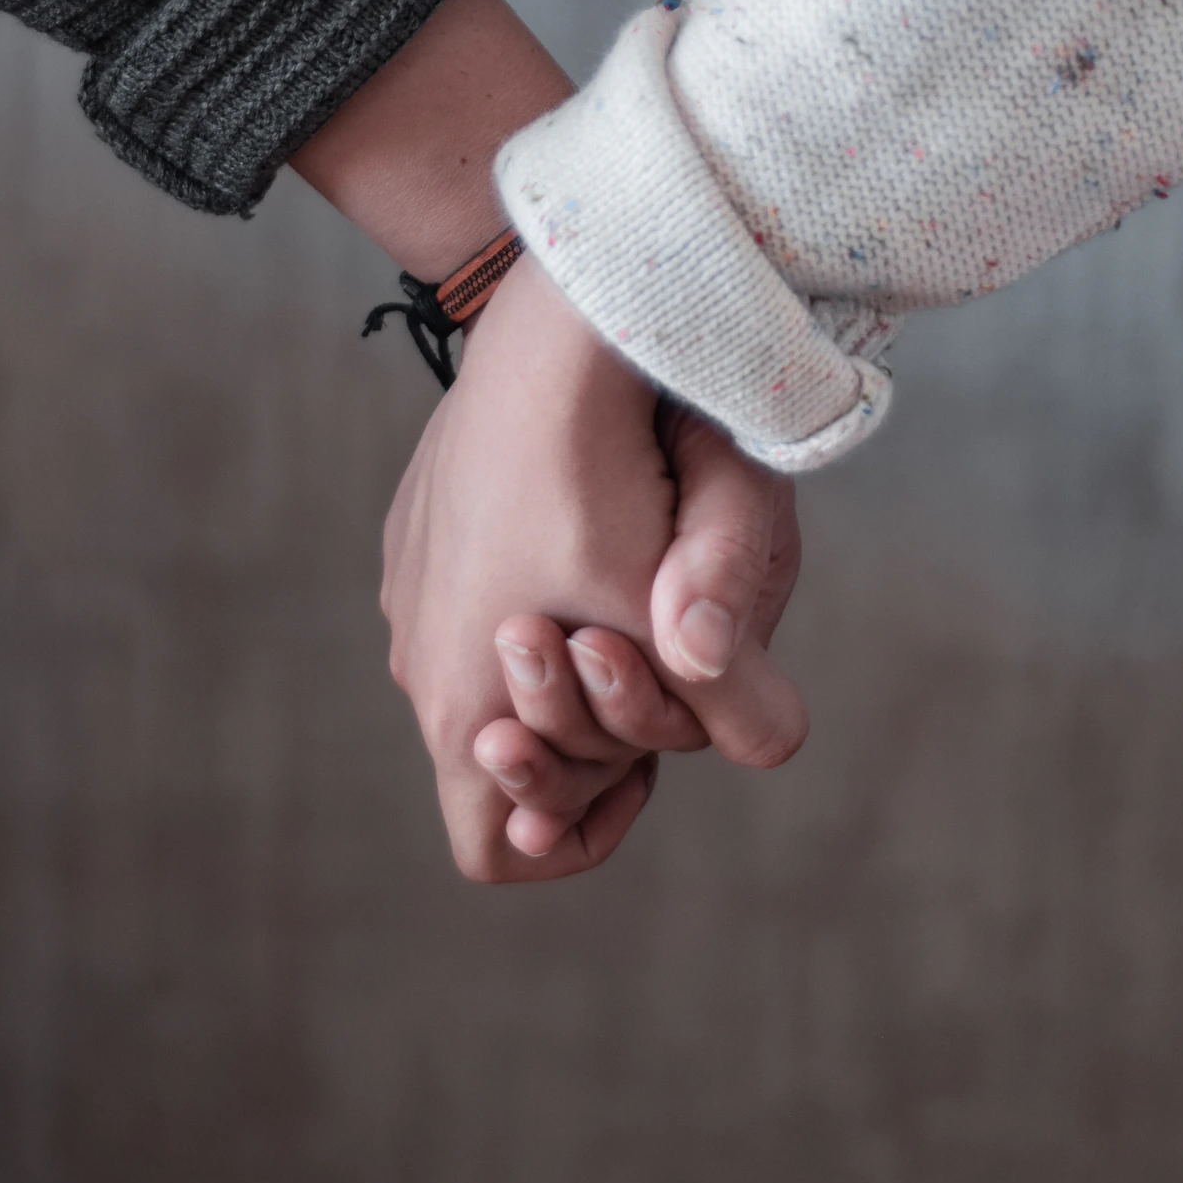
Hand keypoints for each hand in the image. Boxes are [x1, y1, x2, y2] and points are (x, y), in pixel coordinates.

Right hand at [382, 253, 806, 881]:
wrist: (547, 331)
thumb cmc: (608, 479)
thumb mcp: (684, 606)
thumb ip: (738, 696)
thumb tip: (774, 747)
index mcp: (461, 707)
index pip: (493, 851)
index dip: (574, 837)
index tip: (639, 780)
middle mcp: (416, 660)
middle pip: (501, 757)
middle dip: (584, 736)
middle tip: (649, 670)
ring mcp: (409, 589)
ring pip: (487, 672)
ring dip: (562, 662)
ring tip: (626, 595)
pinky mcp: (418, 528)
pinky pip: (470, 596)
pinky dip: (531, 592)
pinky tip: (586, 528)